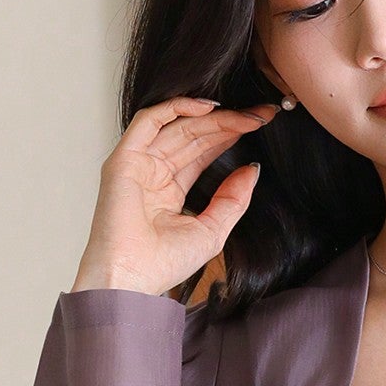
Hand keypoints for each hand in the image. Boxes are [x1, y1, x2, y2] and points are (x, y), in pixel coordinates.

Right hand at [72, 94, 280, 295]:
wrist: (132, 278)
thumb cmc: (163, 264)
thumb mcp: (212, 230)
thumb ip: (232, 199)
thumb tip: (252, 169)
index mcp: (169, 190)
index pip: (203, 153)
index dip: (231, 137)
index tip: (261, 126)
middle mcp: (153, 172)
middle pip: (195, 136)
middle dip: (229, 123)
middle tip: (261, 115)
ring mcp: (138, 163)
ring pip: (179, 126)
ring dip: (212, 118)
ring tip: (245, 115)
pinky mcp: (124, 157)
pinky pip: (149, 120)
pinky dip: (177, 108)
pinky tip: (208, 108)